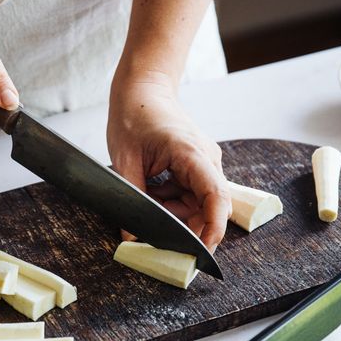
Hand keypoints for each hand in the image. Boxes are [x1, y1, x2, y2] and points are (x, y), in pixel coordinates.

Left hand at [107, 74, 230, 252]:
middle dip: (185, 224)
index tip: (202, 251)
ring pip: (197, 202)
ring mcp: (203, 161)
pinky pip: (190, 193)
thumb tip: (132, 236)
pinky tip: (154, 188)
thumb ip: (131, 199)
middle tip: (156, 232)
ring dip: (175, 211)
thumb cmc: (133, 116)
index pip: (215, 197)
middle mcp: (205, 159)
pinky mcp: (196, 164)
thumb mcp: (125, 161)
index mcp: (191, 154)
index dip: (213, 228)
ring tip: (148, 196)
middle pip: (208, 206)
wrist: (142, 89)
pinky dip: (172, 200)